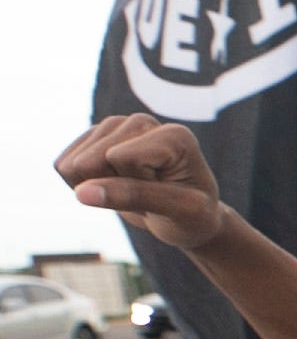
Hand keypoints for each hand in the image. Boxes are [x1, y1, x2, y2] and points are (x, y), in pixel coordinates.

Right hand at [58, 115, 227, 251]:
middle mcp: (141, 122)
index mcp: (173, 135)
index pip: (122, 158)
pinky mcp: (91, 138)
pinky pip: (62, 165)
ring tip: (133, 189)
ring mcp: (114, 127)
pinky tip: (112, 184)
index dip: (138, 186)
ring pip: (74, 164)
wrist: (183, 216)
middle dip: (114, 187)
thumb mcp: (178, 211)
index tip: (167, 192)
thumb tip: (81, 193)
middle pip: (92, 160)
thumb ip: (135, 196)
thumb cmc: (191, 214)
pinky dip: (82, 184)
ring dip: (99, 187)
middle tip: (148, 194)